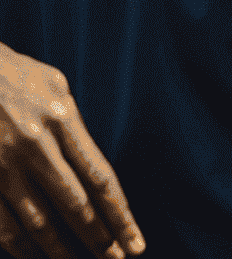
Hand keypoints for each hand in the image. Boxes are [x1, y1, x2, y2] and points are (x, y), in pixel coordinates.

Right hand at [0, 43, 142, 258]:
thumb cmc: (16, 74)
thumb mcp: (56, 84)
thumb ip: (75, 124)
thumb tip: (90, 164)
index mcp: (62, 118)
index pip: (100, 177)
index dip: (120, 213)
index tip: (135, 239)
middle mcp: (35, 146)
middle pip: (75, 205)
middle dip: (99, 238)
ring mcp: (3, 167)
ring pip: (38, 222)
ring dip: (62, 250)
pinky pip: (3, 224)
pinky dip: (21, 246)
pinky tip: (37, 257)